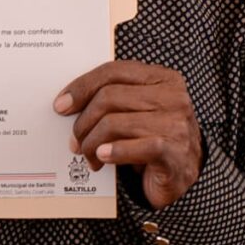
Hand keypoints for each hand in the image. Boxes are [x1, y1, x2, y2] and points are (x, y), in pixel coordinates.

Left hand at [55, 61, 201, 207]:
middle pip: (109, 97)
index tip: (61, 104)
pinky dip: (112, 153)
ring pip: (114, 123)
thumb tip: (67, 103)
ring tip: (88, 155)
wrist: (183, 173)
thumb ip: (113, 99)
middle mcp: (173, 96)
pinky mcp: (174, 151)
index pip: (113, 71)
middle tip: (74, 140)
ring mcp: (176, 124)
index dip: (82, 86)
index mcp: (163, 78)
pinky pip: (133, 147)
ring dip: (92, 143)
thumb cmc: (152, 138)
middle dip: (83, 121)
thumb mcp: (136, 111)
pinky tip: (102, 158)